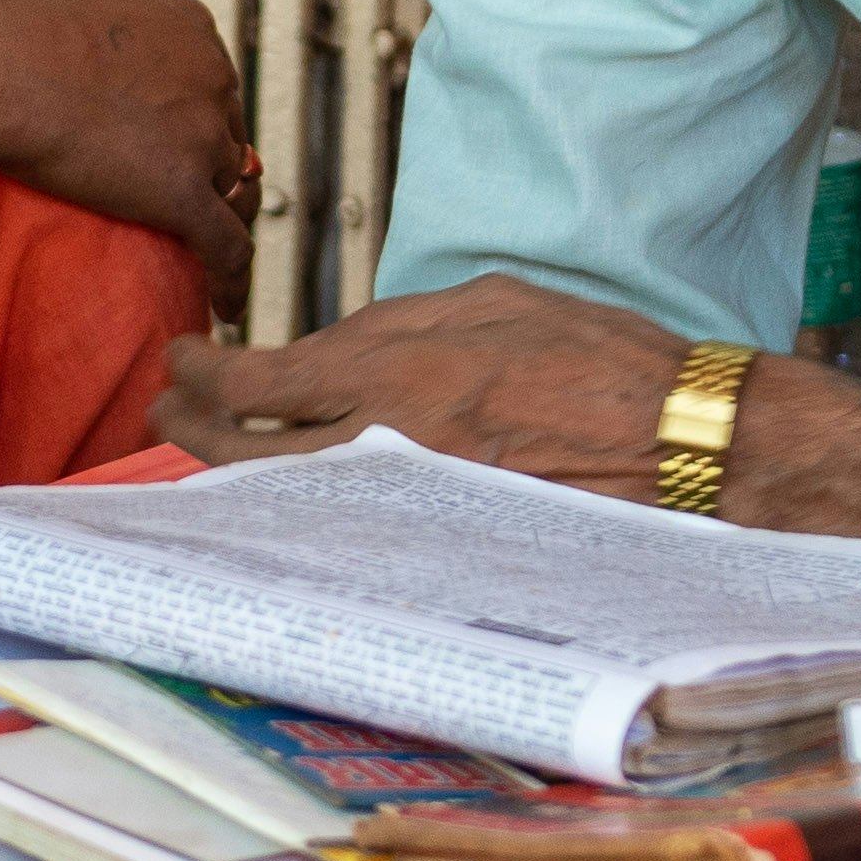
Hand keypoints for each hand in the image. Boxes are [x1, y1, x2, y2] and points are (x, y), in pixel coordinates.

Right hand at [0, 0, 256, 312]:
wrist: (0, 64)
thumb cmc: (18, 25)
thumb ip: (112, 9)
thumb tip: (98, 12)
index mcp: (194, 30)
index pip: (213, 85)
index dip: (197, 120)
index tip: (178, 144)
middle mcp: (212, 79)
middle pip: (228, 137)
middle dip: (210, 168)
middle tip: (185, 199)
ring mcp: (202, 137)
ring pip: (232, 192)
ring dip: (221, 221)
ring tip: (207, 256)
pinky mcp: (183, 191)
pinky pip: (227, 247)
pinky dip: (232, 280)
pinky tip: (226, 307)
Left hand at [155, 272, 860, 539]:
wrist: (695, 451)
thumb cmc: (605, 364)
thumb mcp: (497, 303)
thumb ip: (402, 325)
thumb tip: (332, 350)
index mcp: (396, 373)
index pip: (256, 381)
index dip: (202, 373)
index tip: (182, 360)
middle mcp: (388, 452)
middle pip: (248, 456)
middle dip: (190, 433)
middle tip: (165, 414)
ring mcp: (409, 515)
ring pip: (289, 506)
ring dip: (237, 481)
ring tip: (206, 460)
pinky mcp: (440, 558)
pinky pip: (349, 541)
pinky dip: (307, 521)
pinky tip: (291, 508)